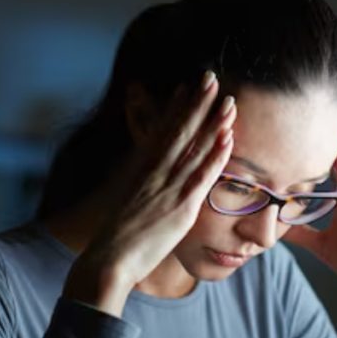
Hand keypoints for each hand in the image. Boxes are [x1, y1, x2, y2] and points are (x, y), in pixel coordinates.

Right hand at [65, 71, 237, 316]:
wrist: (108, 260)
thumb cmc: (116, 240)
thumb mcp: (126, 205)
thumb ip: (141, 191)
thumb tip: (146, 187)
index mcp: (140, 171)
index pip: (161, 132)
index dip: (175, 108)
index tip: (186, 86)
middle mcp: (153, 173)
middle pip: (179, 130)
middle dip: (196, 102)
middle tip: (210, 77)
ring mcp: (167, 188)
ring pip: (194, 147)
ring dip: (212, 122)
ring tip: (228, 99)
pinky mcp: (180, 207)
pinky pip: (202, 175)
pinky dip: (216, 155)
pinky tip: (228, 137)